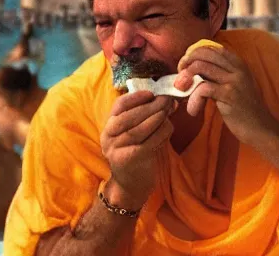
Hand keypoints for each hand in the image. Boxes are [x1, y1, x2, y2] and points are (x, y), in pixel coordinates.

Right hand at [100, 91, 173, 208]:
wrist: (130, 185)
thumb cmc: (136, 154)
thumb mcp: (135, 134)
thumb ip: (145, 117)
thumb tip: (168, 101)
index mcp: (109, 128)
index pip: (119, 106)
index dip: (135, 97)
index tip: (151, 93)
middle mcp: (109, 137)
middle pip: (130, 116)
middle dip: (151, 105)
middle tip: (167, 100)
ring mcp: (118, 149)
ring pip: (141, 127)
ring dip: (158, 117)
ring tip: (169, 111)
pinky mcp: (131, 159)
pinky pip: (150, 140)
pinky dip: (162, 132)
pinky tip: (168, 128)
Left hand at [175, 46, 278, 146]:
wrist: (261, 129)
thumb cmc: (244, 110)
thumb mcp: (234, 86)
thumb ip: (218, 75)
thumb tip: (192, 70)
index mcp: (238, 63)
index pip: (210, 48)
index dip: (193, 54)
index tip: (185, 67)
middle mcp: (237, 68)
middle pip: (203, 54)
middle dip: (186, 64)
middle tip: (180, 79)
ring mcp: (234, 81)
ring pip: (200, 67)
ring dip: (185, 80)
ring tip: (182, 93)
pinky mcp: (230, 95)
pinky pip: (203, 88)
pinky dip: (193, 99)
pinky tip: (193, 110)